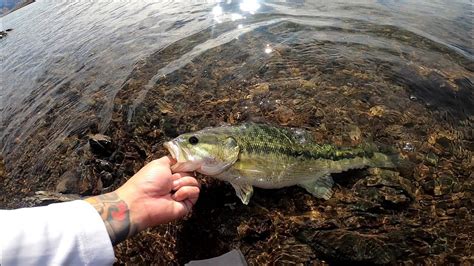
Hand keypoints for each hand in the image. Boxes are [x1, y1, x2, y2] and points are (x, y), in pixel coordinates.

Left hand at [85, 156, 199, 244]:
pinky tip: (175, 196)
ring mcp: (181, 194)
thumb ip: (173, 159)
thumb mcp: (159, 163)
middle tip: (170, 180)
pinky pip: (195, 192)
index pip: (186, 166)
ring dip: (182, 182)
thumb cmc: (146, 182)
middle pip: (191, 173)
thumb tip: (185, 158)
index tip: (185, 164)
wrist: (142, 201)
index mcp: (170, 174)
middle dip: (181, 174)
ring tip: (171, 188)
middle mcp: (176, 184)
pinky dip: (185, 191)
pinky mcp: (186, 204)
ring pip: (195, 181)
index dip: (186, 164)